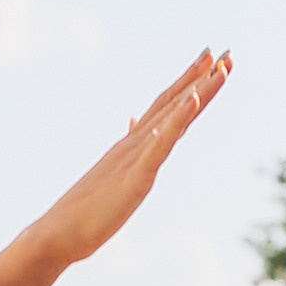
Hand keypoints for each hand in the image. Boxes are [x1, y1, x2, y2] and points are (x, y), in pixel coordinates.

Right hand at [0, 50, 231, 285]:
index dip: (189, 83)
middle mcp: (134, 143)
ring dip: (198, 91)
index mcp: (131, 146)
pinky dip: (177, 119)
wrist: (58, 233)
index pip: (165, 107)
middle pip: (173, 103)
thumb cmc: (83, 213)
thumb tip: (135, 122)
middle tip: (227, 52)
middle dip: (202, 78)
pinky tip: (192, 99)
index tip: (211, 60)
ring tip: (220, 67)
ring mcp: (135, 157)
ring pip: (172, 117)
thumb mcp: (112, 177)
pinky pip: (161, 144)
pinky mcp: (136, 176)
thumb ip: (127, 150)